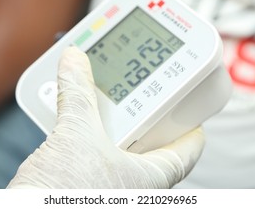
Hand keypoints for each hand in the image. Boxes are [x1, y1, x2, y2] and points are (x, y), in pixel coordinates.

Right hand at [7, 47, 203, 187]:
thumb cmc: (63, 194)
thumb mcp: (75, 133)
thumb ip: (76, 93)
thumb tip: (74, 61)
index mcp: (149, 179)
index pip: (186, 151)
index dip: (191, 129)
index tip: (191, 113)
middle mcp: (134, 187)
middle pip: (153, 146)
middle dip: (147, 118)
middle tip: (144, 94)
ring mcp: (110, 188)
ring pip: (122, 150)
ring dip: (114, 125)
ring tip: (108, 100)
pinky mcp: (87, 188)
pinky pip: (99, 157)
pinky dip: (93, 137)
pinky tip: (81, 122)